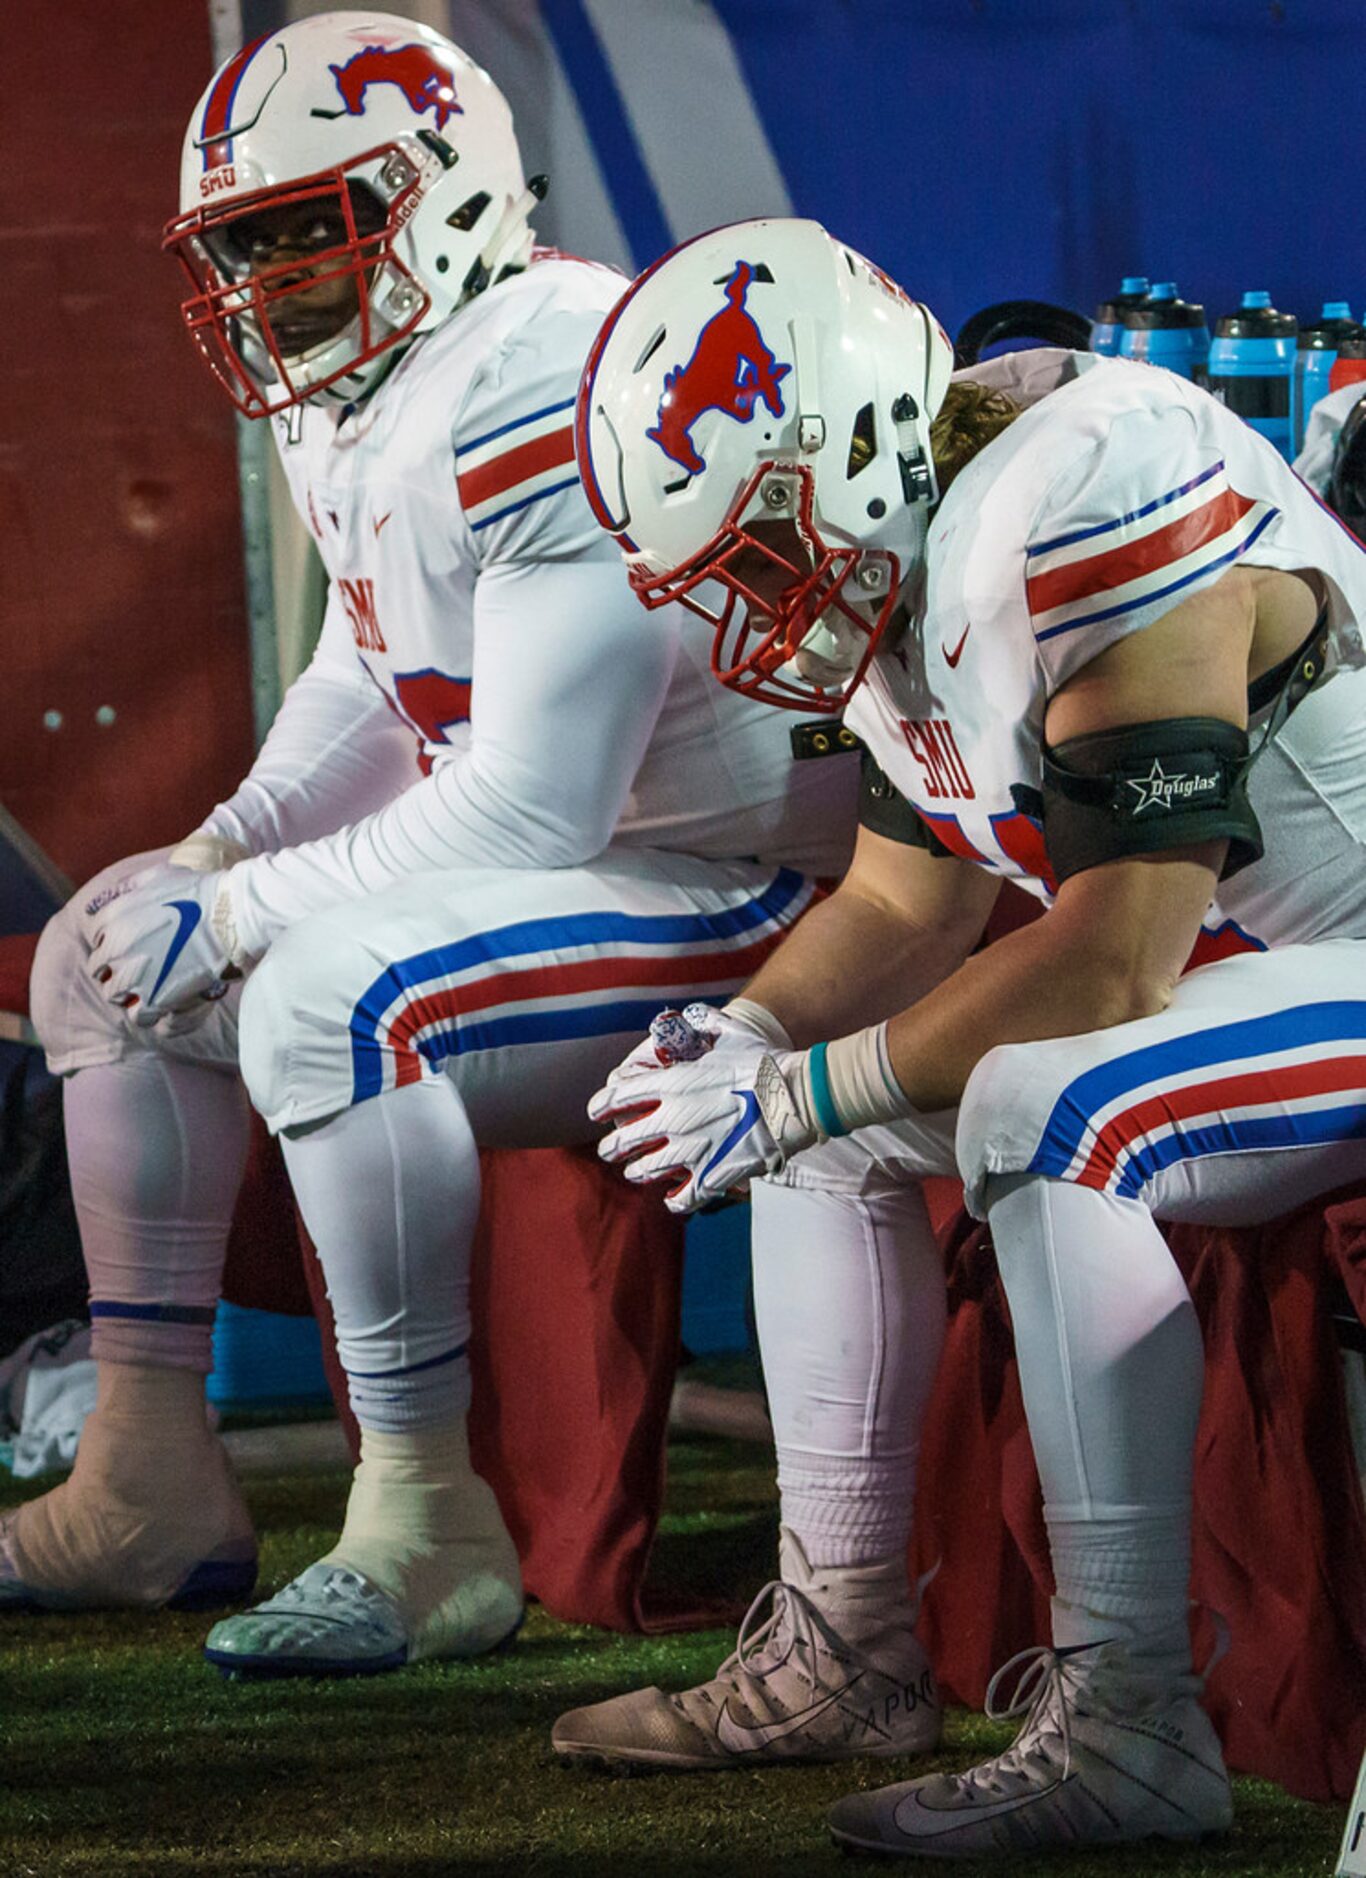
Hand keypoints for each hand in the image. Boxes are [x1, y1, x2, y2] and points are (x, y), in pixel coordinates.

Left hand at [84, 869, 239, 1026]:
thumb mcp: (157, 875)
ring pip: (112, 994)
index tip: (128, 944)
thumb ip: (127, 886)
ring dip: (125, 993)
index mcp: (113, 918)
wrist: (228, 916)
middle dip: (113, 968)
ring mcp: (134, 975)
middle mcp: (116, 948)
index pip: (96, 936)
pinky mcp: (156, 998)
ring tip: (144, 989)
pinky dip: (145, 1013)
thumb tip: (106, 898)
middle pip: (99, 967)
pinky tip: (158, 1006)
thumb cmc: (198, 891)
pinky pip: (138, 1016)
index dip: (111, 940)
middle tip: (135, 968)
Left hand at [588, 1004, 817, 1212]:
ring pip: (646, 1171)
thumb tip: (696, 1014)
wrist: (793, 1096)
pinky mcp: (712, 1176)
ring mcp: (691, 1150)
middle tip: (608, 1150)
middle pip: (624, 1140)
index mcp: (673, 1083)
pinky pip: (682, 1199)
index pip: (619, 1096)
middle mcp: (673, 1118)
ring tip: (636, 1173)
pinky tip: (674, 1198)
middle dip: (612, 1147)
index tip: (596, 1112)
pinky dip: (675, 1200)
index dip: (602, 1106)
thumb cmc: (764, 1063)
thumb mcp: (732, 1033)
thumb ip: (707, 1023)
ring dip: (638, 1172)